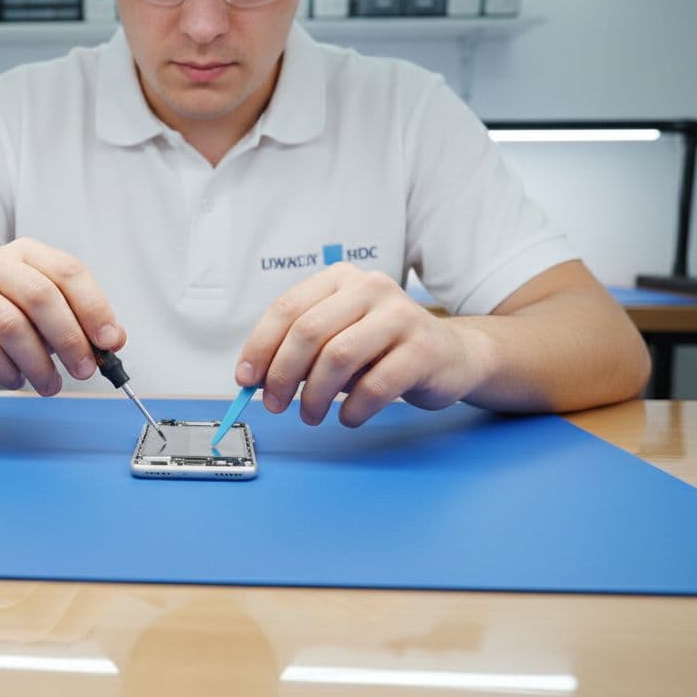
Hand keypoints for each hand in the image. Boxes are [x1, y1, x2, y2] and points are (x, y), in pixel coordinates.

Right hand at [0, 238, 124, 395]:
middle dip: (70, 339)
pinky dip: (9, 372)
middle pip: (41, 296)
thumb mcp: (42, 315)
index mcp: (24, 252)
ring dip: (39, 364)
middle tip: (84, 370)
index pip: (68, 271)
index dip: (94, 307)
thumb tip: (113, 340)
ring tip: (49, 384)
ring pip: (12, 326)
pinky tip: (16, 379)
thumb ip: (78, 321)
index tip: (110, 341)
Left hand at [235, 262, 488, 427]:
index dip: (260, 346)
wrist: (451, 355)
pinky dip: (353, 409)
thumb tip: (254, 378)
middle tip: (274, 405)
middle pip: (308, 332)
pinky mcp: (423, 350)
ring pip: (338, 357)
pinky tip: (348, 417)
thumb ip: (298, 350)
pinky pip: (375, 386)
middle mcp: (371, 288)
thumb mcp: (337, 338)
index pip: (287, 308)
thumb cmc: (382, 350)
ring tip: (310, 415)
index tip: (245, 379)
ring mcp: (401, 316)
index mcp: (341, 279)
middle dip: (282, 375)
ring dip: (314, 396)